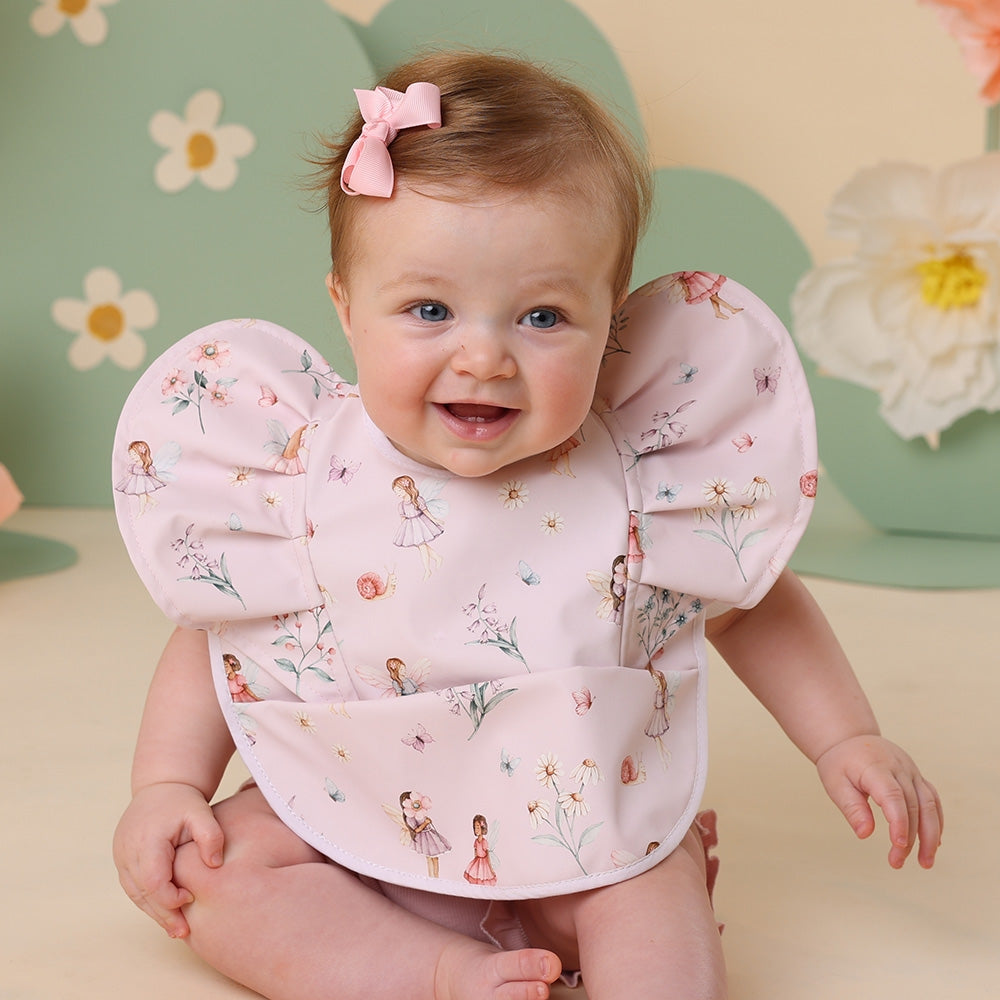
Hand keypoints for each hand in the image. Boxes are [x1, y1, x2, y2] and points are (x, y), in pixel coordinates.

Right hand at [112, 781, 224, 937]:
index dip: (170, 897)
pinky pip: (133, 886)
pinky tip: (164, 911)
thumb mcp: (201, 812)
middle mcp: (128, 851)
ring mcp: (121, 856)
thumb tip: (215, 865)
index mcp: (147, 841)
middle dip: (163, 914)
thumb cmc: (183, 800)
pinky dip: (148, 900)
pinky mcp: (122, 858)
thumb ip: (211, 836)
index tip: (191, 898)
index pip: (153, 881)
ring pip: (135, 893)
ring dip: (154, 911)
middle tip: (183, 933)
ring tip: (175, 929)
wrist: (161, 785)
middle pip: (142, 893)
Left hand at [816, 735, 941, 868]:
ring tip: (925, 863)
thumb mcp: (835, 784)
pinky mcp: (917, 776)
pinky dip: (935, 822)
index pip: (893, 796)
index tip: (898, 845)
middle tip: (897, 863)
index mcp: (876, 767)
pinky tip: (932, 843)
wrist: (850, 738)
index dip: (899, 822)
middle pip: (913, 805)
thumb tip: (865, 834)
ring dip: (931, 835)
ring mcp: (911, 770)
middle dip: (910, 838)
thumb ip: (851, 808)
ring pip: (929, 804)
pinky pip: (932, 799)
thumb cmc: (840, 763)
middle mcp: (899, 767)